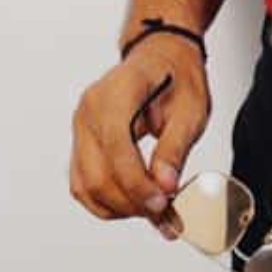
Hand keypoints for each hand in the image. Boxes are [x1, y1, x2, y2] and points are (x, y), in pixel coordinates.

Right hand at [69, 37, 210, 237]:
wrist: (162, 57)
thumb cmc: (177, 76)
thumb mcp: (191, 109)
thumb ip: (175, 149)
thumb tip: (165, 187)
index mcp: (118, 90)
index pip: (116, 145)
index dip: (137, 182)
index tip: (163, 202)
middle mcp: (89, 109)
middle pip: (98, 173)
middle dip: (132, 203)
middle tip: (167, 215)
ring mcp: (80, 126)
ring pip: (86, 186)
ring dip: (120, 208)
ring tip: (155, 212)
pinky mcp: (80, 143)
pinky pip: (84, 184)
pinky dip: (107, 202)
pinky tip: (136, 205)